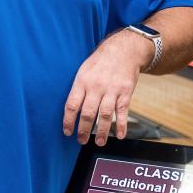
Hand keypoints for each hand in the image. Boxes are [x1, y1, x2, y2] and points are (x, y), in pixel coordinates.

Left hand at [62, 30, 152, 145]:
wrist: (124, 50)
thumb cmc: (100, 62)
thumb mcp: (83, 70)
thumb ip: (78, 89)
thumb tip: (71, 110)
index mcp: (82, 81)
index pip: (72, 105)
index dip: (68, 121)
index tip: (67, 132)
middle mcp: (96, 87)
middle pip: (88, 113)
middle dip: (83, 130)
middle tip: (81, 141)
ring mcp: (112, 90)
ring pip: (105, 115)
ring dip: (101, 131)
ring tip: (98, 142)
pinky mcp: (125, 92)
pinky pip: (123, 112)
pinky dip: (121, 125)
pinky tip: (119, 135)